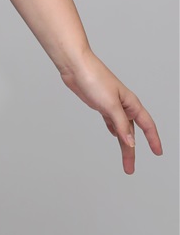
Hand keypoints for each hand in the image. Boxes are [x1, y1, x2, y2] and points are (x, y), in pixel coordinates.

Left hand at [59, 50, 162, 174]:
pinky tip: (115, 135)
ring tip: (125, 160)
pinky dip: (114, 130)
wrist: (75, 66)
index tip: (158, 153)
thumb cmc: (94, 79)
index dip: (154, 139)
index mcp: (130, 103)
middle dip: (131, 151)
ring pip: (121, 129)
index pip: (147, 125)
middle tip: (130, 168)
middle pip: (132, 132)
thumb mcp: (110, 105)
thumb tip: (131, 143)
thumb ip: (121, 125)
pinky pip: (111, 121)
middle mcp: (123, 105)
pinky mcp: (99, 104)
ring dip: (123, 144)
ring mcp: (111, 105)